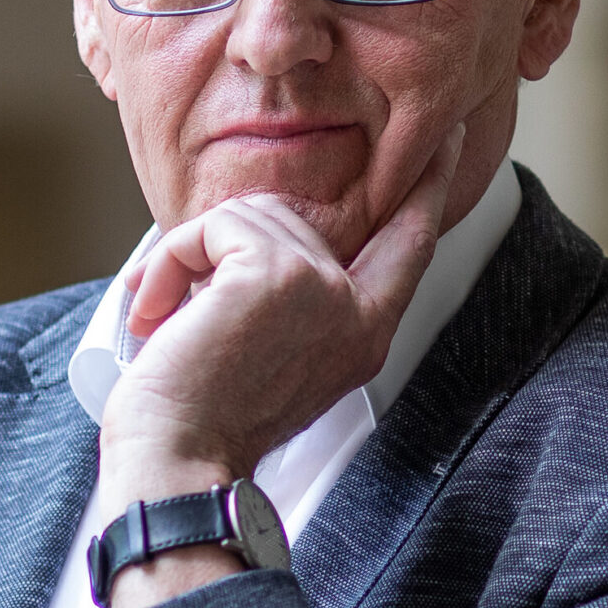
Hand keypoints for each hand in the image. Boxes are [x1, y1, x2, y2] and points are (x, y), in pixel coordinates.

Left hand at [95, 127, 464, 571]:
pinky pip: (210, 227)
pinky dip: (170, 263)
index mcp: (363, 334)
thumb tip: (258, 235)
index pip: (408, 242)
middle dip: (221, 250)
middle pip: (290, 219)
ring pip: (244, 217)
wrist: (178, 466)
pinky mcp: (276, 272)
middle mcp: (356, 310)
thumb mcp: (274, 357)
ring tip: (173, 325)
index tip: (445, 140)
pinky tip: (162, 315)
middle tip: (183, 316)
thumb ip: (295, 299)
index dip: (427, 186)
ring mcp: (322, 287)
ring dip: (186, 263)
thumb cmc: (203, 425)